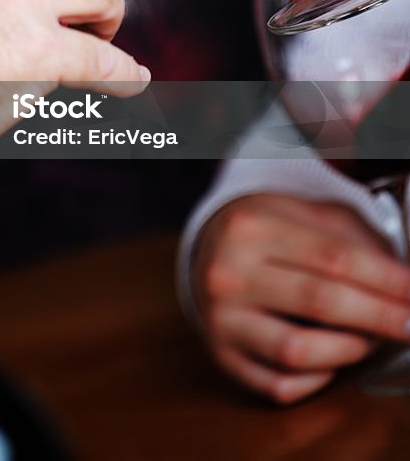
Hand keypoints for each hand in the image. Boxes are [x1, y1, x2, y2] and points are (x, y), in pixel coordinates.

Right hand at [192, 193, 409, 403]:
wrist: (207, 249)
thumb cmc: (267, 232)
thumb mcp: (301, 213)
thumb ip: (349, 238)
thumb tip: (399, 280)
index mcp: (251, 226)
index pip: (333, 257)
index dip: (384, 279)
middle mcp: (229, 273)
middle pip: (319, 301)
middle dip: (378, 316)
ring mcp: (221, 319)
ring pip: (297, 351)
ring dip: (349, 350)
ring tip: (370, 339)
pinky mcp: (222, 357)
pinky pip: (279, 385)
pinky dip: (316, 379)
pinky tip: (330, 360)